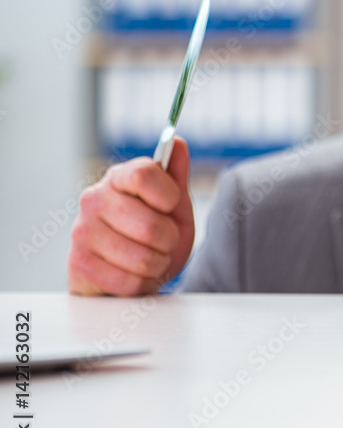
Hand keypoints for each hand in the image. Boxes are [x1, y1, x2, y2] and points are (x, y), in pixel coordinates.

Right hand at [68, 138, 194, 295]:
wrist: (130, 273)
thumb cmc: (153, 236)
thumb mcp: (172, 206)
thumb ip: (175, 176)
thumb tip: (177, 142)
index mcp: (118, 178)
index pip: (144, 174)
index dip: (168, 196)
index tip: (170, 207)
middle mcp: (94, 200)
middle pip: (152, 225)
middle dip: (169, 241)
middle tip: (163, 243)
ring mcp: (82, 232)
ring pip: (144, 258)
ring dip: (158, 265)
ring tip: (149, 260)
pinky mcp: (79, 265)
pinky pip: (130, 282)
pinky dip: (143, 284)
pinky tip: (134, 275)